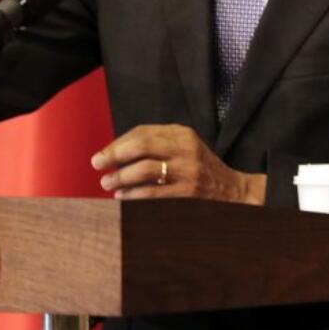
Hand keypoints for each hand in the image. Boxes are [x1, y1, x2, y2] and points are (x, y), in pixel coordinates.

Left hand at [91, 124, 266, 203]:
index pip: (142, 132)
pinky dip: (134, 195)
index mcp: (181, 133)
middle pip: (142, 146)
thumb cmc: (199, 166)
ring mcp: (188, 171)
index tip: (102, 153)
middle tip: (97, 164)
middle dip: (115, 155)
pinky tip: (123, 197)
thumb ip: (155, 144)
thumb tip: (115, 151)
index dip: (118, 143)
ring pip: (146, 170)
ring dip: (121, 177)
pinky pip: (154, 193)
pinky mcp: (188, 193)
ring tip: (107, 183)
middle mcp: (185, 148)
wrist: (231, 189)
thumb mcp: (182, 146)